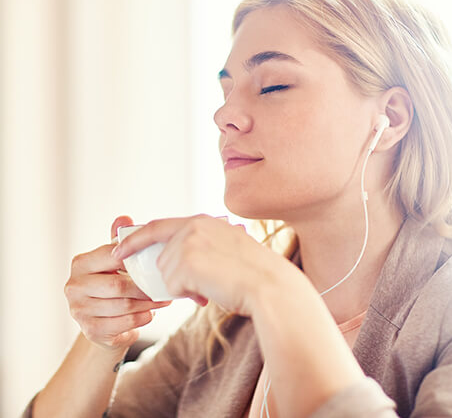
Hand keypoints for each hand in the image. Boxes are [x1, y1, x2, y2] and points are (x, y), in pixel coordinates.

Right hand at [64, 215, 171, 351]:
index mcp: (81, 263)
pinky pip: (124, 323)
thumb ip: (118, 240)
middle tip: (164, 284)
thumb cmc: (111, 282)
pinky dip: (142, 318)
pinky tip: (151, 313)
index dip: (135, 258)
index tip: (157, 259)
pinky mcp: (90, 330)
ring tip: (164, 298)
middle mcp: (74, 286)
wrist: (102, 321)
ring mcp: (79, 310)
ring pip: (124, 305)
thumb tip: (124, 218)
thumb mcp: (114, 260)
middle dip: (145, 286)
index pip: (112, 256)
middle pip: (118, 285)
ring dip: (148, 303)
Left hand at [111, 214, 286, 315]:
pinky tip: (208, 291)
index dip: (136, 238)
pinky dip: (186, 294)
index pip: (159, 226)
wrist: (268, 285)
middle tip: (201, 284)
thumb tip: (177, 263)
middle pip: (162, 256)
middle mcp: (193, 226)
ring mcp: (189, 242)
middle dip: (174, 275)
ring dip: (184, 286)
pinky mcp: (187, 260)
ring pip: (166, 273)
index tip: (119, 249)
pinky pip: (171, 285)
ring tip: (211, 286)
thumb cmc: (252, 274)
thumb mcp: (227, 248)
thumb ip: (202, 246)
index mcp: (203, 221)